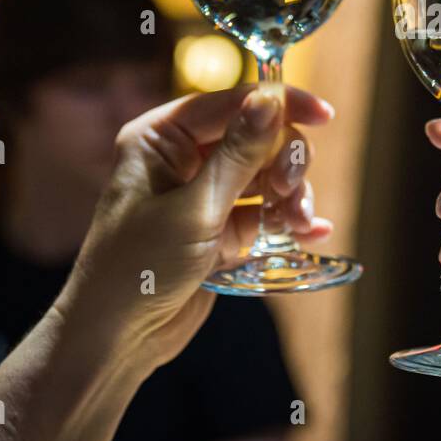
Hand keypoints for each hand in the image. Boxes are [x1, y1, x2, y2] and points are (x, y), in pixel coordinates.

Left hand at [57, 84, 334, 370]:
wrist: (116, 339)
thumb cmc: (137, 269)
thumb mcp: (193, 210)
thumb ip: (237, 155)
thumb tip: (272, 101)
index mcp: (162, 137)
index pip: (232, 102)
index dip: (281, 104)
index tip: (324, 116)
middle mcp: (183, 158)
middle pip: (259, 137)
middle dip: (285, 163)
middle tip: (289, 193)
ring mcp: (205, 195)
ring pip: (268, 175)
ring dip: (291, 197)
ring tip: (297, 224)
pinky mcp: (221, 230)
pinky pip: (265, 213)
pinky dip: (288, 221)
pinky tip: (313, 234)